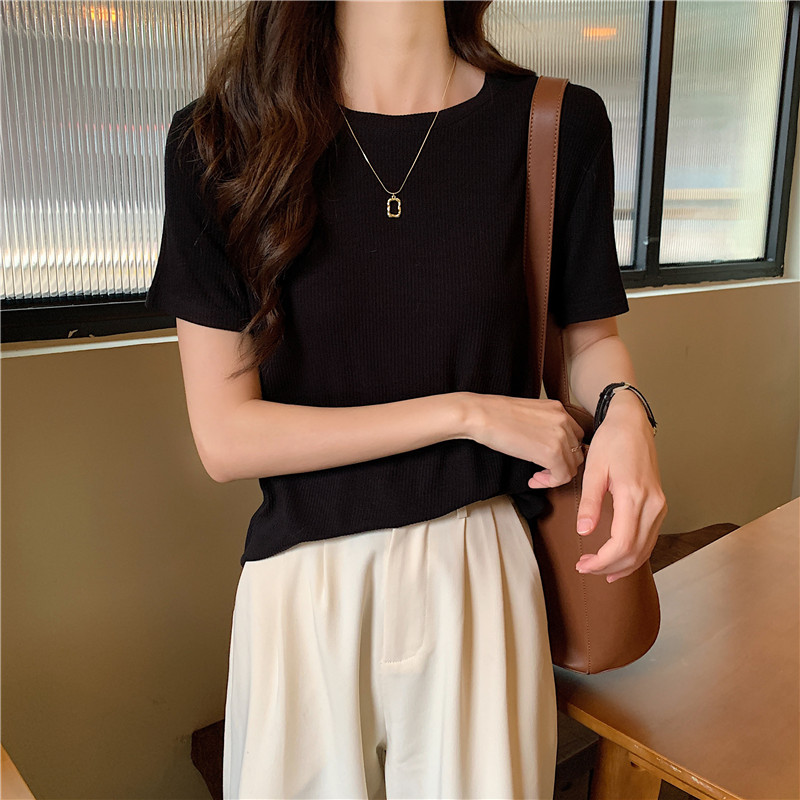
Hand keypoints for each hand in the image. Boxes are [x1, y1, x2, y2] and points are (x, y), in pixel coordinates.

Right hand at [464, 393, 584, 487]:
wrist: (481, 416)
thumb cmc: (495, 416)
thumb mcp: (529, 415)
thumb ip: (544, 426)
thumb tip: (545, 444)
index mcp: (558, 409)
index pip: (574, 436)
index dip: (562, 452)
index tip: (545, 459)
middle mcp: (564, 420)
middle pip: (576, 452)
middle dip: (561, 465)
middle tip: (542, 471)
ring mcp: (561, 436)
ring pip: (572, 466)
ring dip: (555, 475)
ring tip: (537, 476)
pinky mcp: (552, 453)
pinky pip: (562, 476)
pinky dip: (549, 482)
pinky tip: (533, 479)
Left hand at [573, 398, 667, 582]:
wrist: (632, 423)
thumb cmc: (611, 441)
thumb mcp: (593, 469)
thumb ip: (589, 503)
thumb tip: (584, 531)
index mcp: (634, 495)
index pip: (622, 543)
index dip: (602, 561)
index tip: (583, 565)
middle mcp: (652, 504)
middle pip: (636, 552)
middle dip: (610, 567)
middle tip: (586, 569)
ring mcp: (659, 505)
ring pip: (646, 549)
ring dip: (623, 565)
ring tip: (599, 570)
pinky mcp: (658, 505)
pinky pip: (649, 538)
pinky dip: (635, 554)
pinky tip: (619, 560)